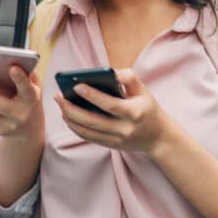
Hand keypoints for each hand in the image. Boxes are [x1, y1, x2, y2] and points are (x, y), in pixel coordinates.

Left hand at [0, 65, 43, 138]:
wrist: (29, 129)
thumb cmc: (29, 100)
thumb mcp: (34, 87)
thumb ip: (25, 74)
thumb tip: (6, 60)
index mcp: (31, 100)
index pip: (26, 89)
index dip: (20, 79)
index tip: (12, 67)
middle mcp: (19, 115)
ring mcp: (7, 125)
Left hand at [55, 68, 171, 154]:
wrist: (158, 137)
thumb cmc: (148, 108)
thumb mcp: (143, 90)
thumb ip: (127, 77)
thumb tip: (106, 72)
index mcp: (134, 112)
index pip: (110, 105)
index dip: (92, 96)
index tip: (76, 86)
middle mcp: (125, 129)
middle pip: (93, 120)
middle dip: (72, 109)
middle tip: (58, 96)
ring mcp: (117, 140)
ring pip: (88, 131)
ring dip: (70, 118)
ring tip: (61, 105)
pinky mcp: (111, 146)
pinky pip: (89, 137)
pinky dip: (76, 127)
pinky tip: (68, 117)